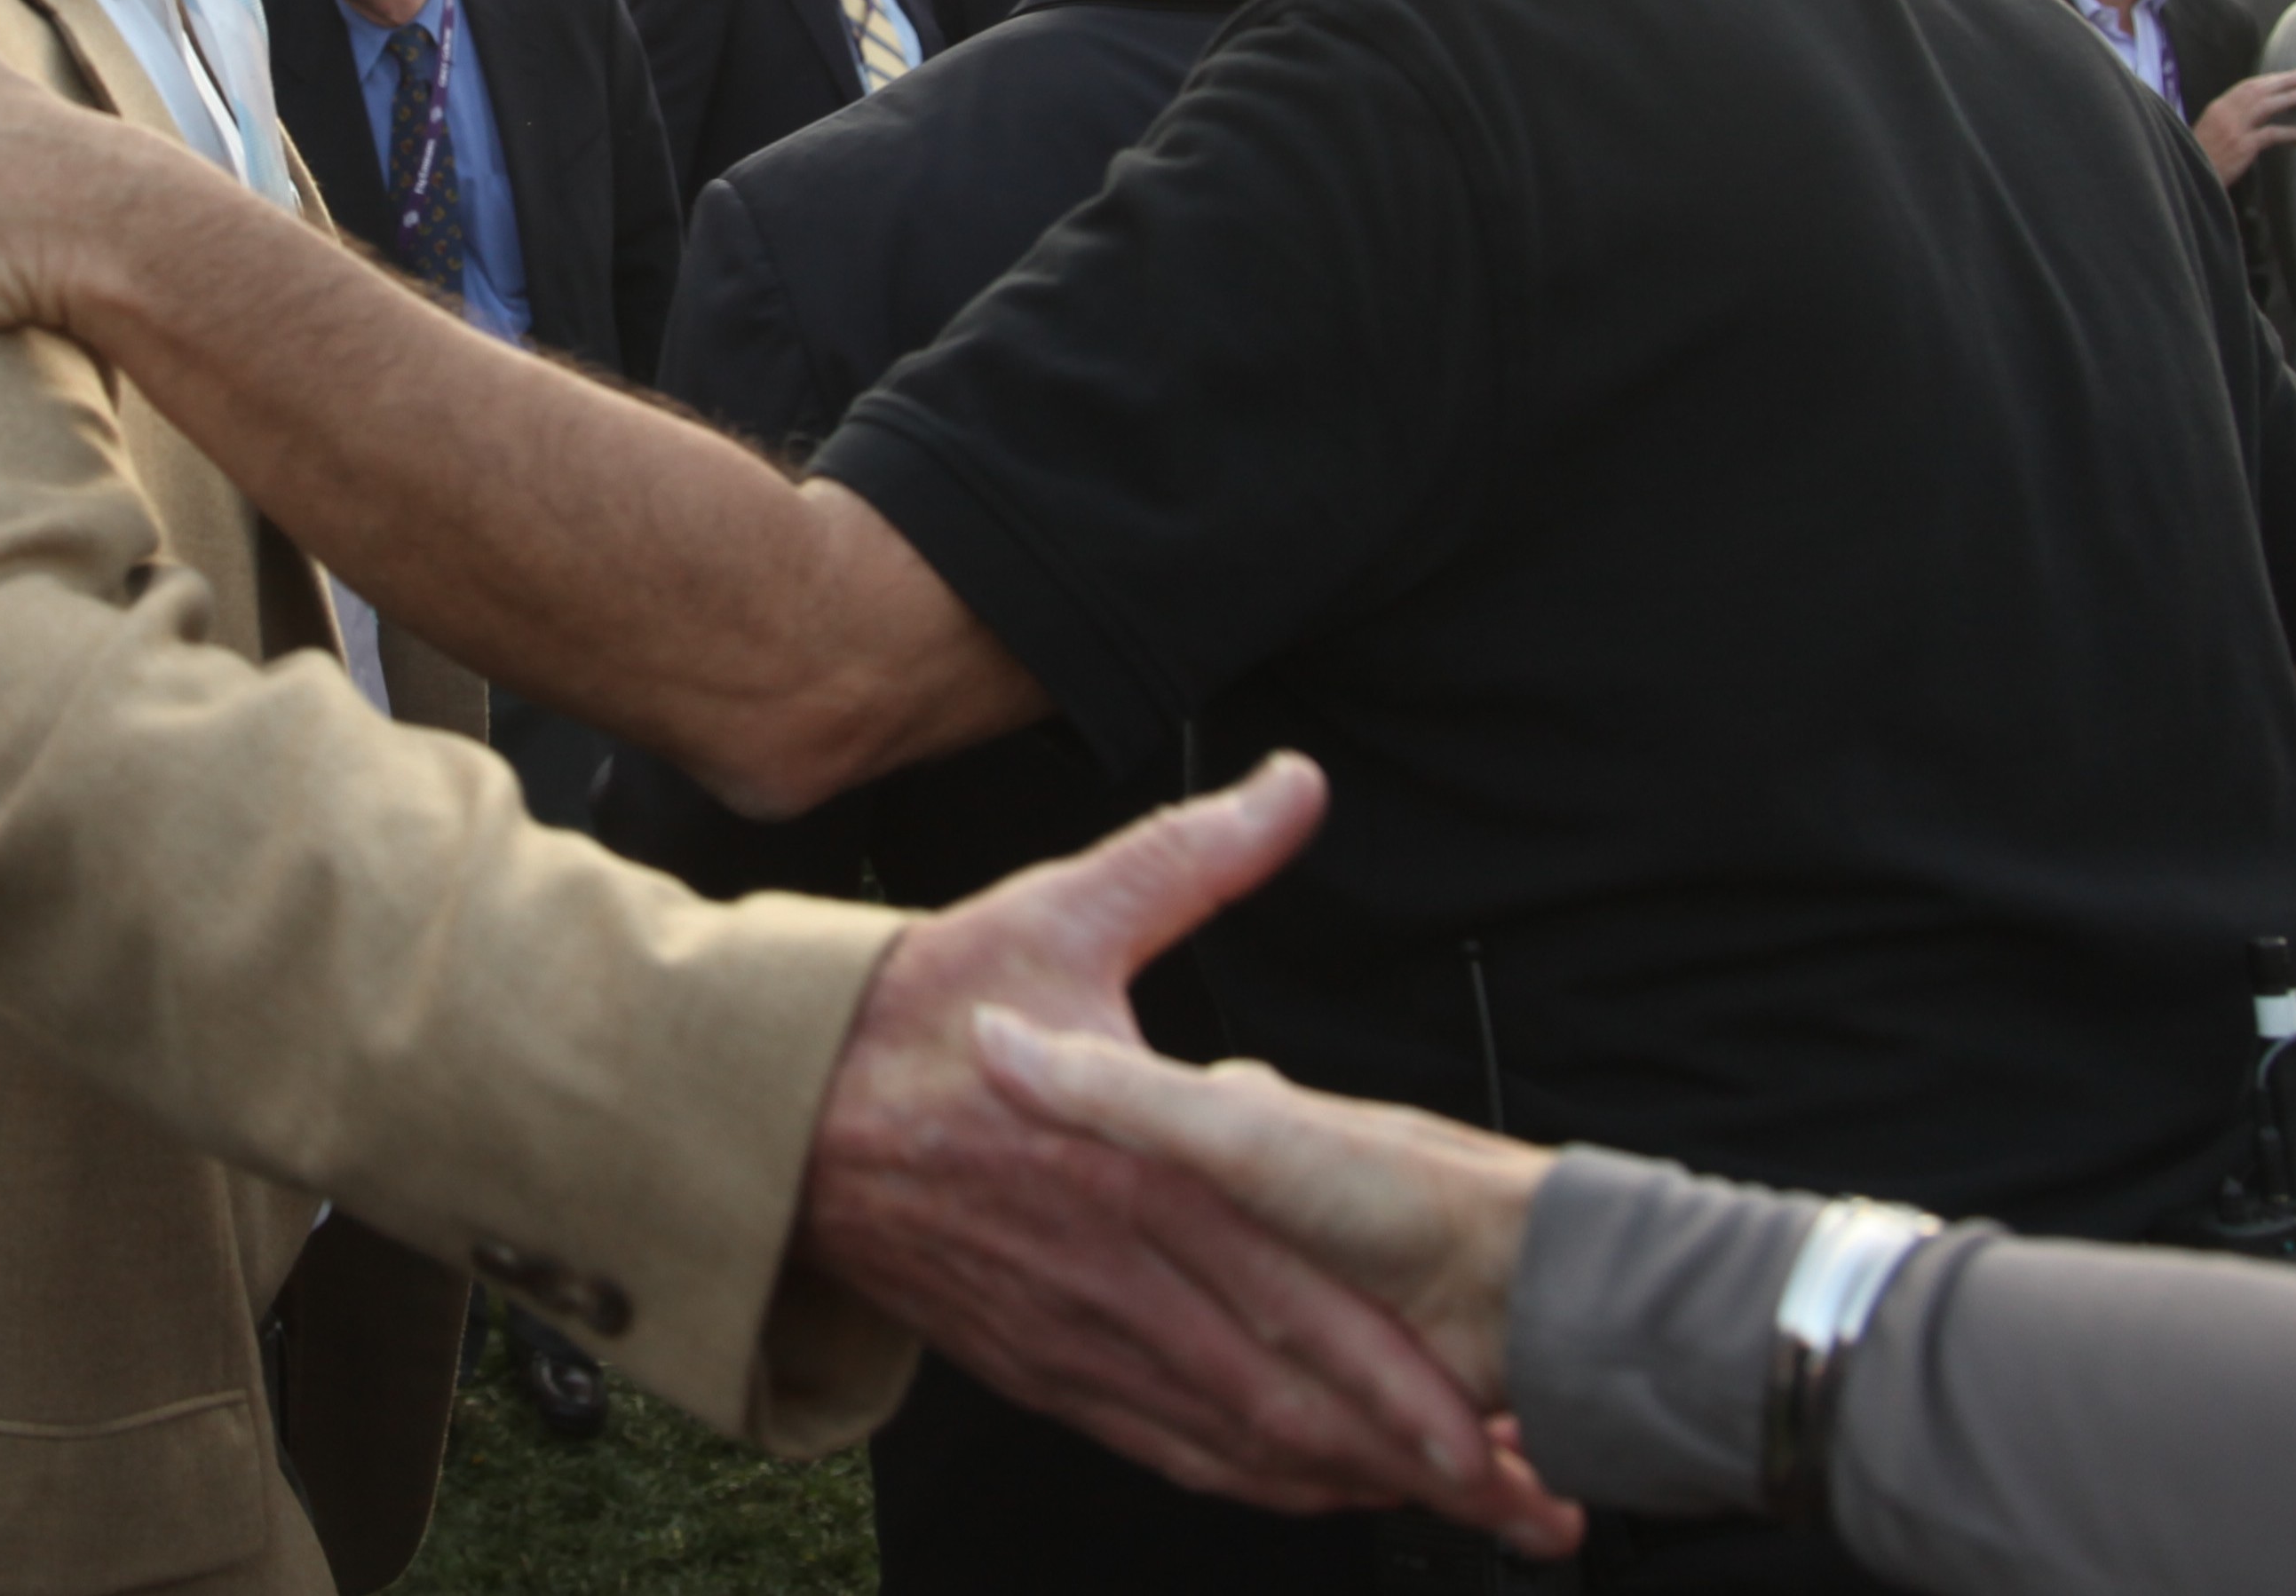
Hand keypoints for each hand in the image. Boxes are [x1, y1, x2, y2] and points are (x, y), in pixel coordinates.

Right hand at [792, 755, 1578, 1550]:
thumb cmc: (919, 1006)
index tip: (1496, 1420)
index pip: (1296, 1294)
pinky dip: (1246, 1480)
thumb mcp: (1061, 911)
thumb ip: (1193, 860)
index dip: (1398, 1375)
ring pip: (1231, 1439)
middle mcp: (1112, 1270)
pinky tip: (1311, 1487)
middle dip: (1411, 1461)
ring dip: (1347, 1483)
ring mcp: (1069, 1330)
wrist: (773, 1103)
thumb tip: (1296, 787)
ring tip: (1456, 1508)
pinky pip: (1157, 1445)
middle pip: (1286, 1396)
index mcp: (1133, 1171)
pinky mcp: (1033, 1361)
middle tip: (1523, 1503)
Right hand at [2191, 68, 2295, 184]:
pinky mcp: (2242, 147)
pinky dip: (2288, 132)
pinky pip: (2270, 134)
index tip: (2284, 76)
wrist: (2188, 178)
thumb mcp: (2210, 129)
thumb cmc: (2200, 156)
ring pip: (2266, 106)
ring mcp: (2234, 129)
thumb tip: (2254, 110)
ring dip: (2289, 98)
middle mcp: (2225, 114)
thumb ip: (2228, 117)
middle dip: (2282, 81)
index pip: (2245, 86)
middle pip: (2258, 91)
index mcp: (2217, 108)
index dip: (2268, 79)